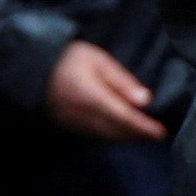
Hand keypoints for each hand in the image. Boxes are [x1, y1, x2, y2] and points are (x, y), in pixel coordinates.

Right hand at [46, 38, 164, 141]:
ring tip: (144, 133)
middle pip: (115, 131)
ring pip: (105, 136)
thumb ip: (122, 81)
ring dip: (125, 137)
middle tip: (157, 134)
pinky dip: (111, 134)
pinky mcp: (66, 126)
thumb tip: (145, 101)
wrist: (33, 67)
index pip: (122, 117)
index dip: (143, 127)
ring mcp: (71, 123)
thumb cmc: (69, 58)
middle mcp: (79, 114)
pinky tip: (122, 131)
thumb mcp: (98, 60)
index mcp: (89, 94)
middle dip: (137, 135)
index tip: (161, 132)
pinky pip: (93, 135)